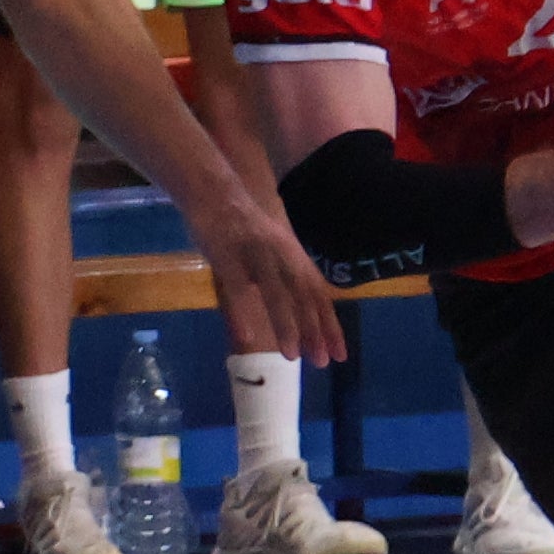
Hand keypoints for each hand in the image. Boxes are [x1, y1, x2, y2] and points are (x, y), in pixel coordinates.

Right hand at [193, 180, 349, 365]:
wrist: (213, 192)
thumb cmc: (242, 228)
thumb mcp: (272, 252)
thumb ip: (285, 280)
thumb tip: (300, 316)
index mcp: (294, 256)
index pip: (318, 294)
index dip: (330, 324)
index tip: (340, 355)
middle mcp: (281, 255)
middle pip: (304, 295)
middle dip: (315, 329)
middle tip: (322, 361)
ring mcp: (255, 254)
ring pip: (276, 292)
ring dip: (286, 324)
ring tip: (292, 356)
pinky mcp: (228, 255)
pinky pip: (238, 288)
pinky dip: (244, 313)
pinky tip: (249, 337)